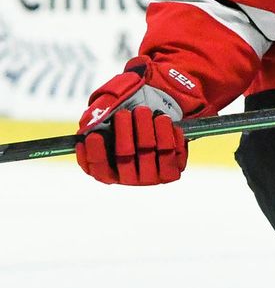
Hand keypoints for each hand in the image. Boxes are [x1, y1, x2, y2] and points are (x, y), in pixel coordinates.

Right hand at [76, 67, 187, 184]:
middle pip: (124, 158)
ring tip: (143, 110)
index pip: (99, 169)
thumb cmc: (128, 120)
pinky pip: (171, 155)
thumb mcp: (107, 117)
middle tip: (122, 113)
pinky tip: (163, 120)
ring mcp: (151, 176)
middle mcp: (129, 177)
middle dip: (122, 134)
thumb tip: (90, 125)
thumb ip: (95, 121)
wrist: (159, 118)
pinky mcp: (172, 170)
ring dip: (145, 130)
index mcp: (109, 171)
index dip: (95, 154)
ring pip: (148, 154)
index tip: (93, 136)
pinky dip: (168, 135)